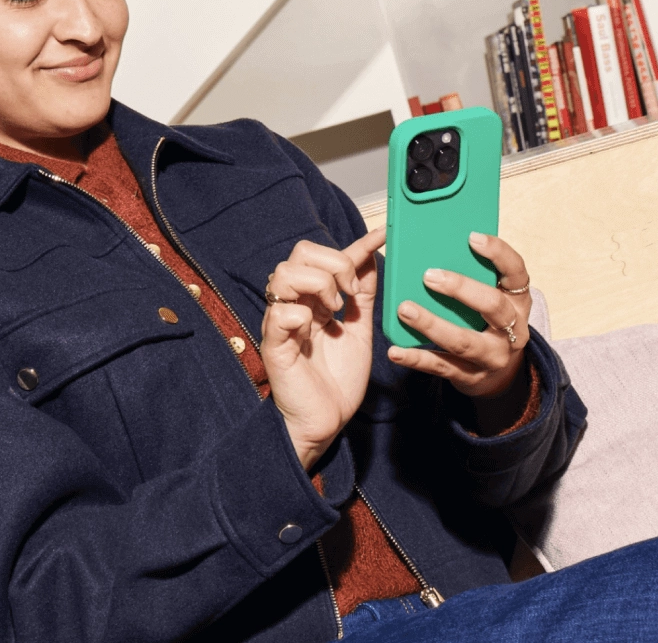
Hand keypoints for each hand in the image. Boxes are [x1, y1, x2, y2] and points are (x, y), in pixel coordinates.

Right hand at [261, 226, 385, 469]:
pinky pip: (280, 313)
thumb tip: (371, 259)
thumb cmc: (337, 381)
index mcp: (313, 300)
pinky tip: (312, 332)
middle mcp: (294, 304)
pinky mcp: (274, 345)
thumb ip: (364, 297)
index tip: (383, 235)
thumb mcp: (359, 331)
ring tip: (333, 311)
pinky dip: (301, 316)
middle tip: (350, 294)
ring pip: (284, 274)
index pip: (328, 258)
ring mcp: (281, 323)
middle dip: (333, 265)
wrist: (325, 422)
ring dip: (317, 286)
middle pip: (300, 254)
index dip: (356, 244)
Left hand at [386, 232, 532, 399]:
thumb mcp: (494, 297)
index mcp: (518, 301)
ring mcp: (492, 357)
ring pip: (463, 342)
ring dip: (432, 324)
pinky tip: (395, 351)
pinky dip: (416, 358)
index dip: (498, 253)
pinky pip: (441, 367)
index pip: (517, 272)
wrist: (499, 376)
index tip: (472, 237)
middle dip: (461, 290)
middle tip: (429, 276)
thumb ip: (476, 275)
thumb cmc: (488, 322)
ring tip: (405, 309)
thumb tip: (439, 243)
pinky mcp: (470, 377)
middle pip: (493, 307)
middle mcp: (513, 330)